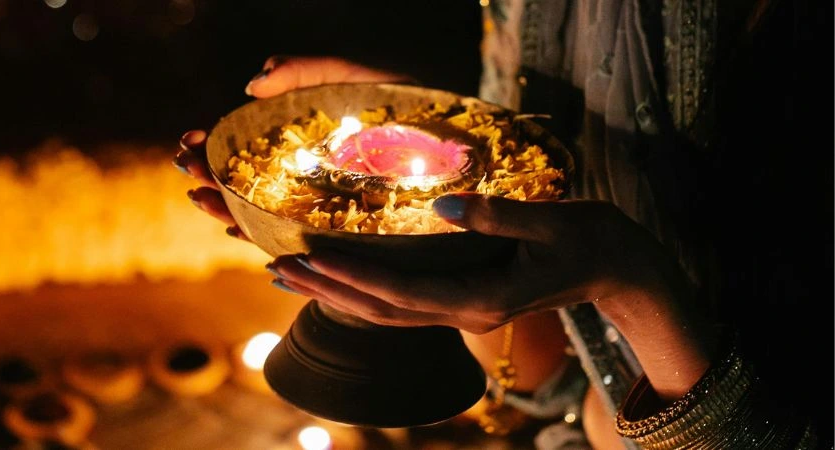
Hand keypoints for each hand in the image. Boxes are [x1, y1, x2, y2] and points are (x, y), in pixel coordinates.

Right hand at [173, 56, 414, 238]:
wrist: (462, 146)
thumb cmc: (410, 106)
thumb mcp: (355, 79)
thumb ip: (307, 71)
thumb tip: (251, 83)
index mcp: (305, 147)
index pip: (247, 152)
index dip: (215, 149)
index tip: (190, 139)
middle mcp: (309, 182)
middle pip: (247, 187)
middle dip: (211, 180)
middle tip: (188, 168)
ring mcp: (326, 211)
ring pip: (264, 219)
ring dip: (228, 211)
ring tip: (202, 198)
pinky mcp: (349, 237)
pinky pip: (304, 246)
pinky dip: (271, 244)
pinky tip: (248, 238)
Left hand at [267, 193, 675, 333]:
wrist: (619, 272)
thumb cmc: (592, 243)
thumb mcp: (551, 225)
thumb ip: (497, 217)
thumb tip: (442, 205)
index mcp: (481, 298)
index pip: (401, 292)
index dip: (352, 275)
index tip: (309, 257)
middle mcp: (465, 313)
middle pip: (381, 311)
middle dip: (327, 291)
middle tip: (277, 271)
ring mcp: (463, 312)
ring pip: (386, 315)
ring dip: (337, 297)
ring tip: (292, 280)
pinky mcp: (464, 301)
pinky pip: (404, 307)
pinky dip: (365, 296)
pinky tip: (341, 283)